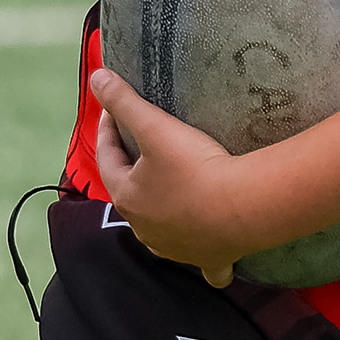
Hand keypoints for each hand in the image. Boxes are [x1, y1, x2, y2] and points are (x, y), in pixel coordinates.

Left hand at [92, 68, 247, 287]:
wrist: (244, 208)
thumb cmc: (195, 168)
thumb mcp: (156, 128)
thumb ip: (124, 101)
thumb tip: (95, 76)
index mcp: (127, 197)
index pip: (107, 158)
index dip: (108, 130)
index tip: (113, 110)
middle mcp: (144, 228)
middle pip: (131, 194)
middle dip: (132, 171)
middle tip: (141, 148)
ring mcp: (175, 248)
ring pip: (158, 230)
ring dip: (158, 213)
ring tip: (168, 194)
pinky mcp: (207, 259)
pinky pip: (204, 263)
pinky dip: (202, 257)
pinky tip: (209, 260)